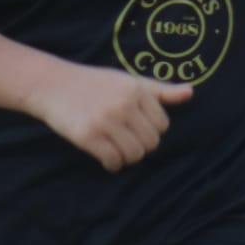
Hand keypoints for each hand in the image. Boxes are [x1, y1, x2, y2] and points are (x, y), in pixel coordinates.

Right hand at [30, 64, 193, 172]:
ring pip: (134, 155)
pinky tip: (105, 156)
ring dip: (127, 157)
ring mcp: (106, 120)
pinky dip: (112, 164)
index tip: (135, 127)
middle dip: (140, 146)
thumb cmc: (95, 84)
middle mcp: (124, 104)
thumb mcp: (129, 80)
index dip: (151, 130)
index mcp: (136, 89)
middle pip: (151, 143)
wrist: (53, 84)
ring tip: (116, 148)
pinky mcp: (88, 135)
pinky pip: (113, 161)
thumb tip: (191, 92)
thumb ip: (160, 90)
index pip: (162, 125)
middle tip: (124, 139)